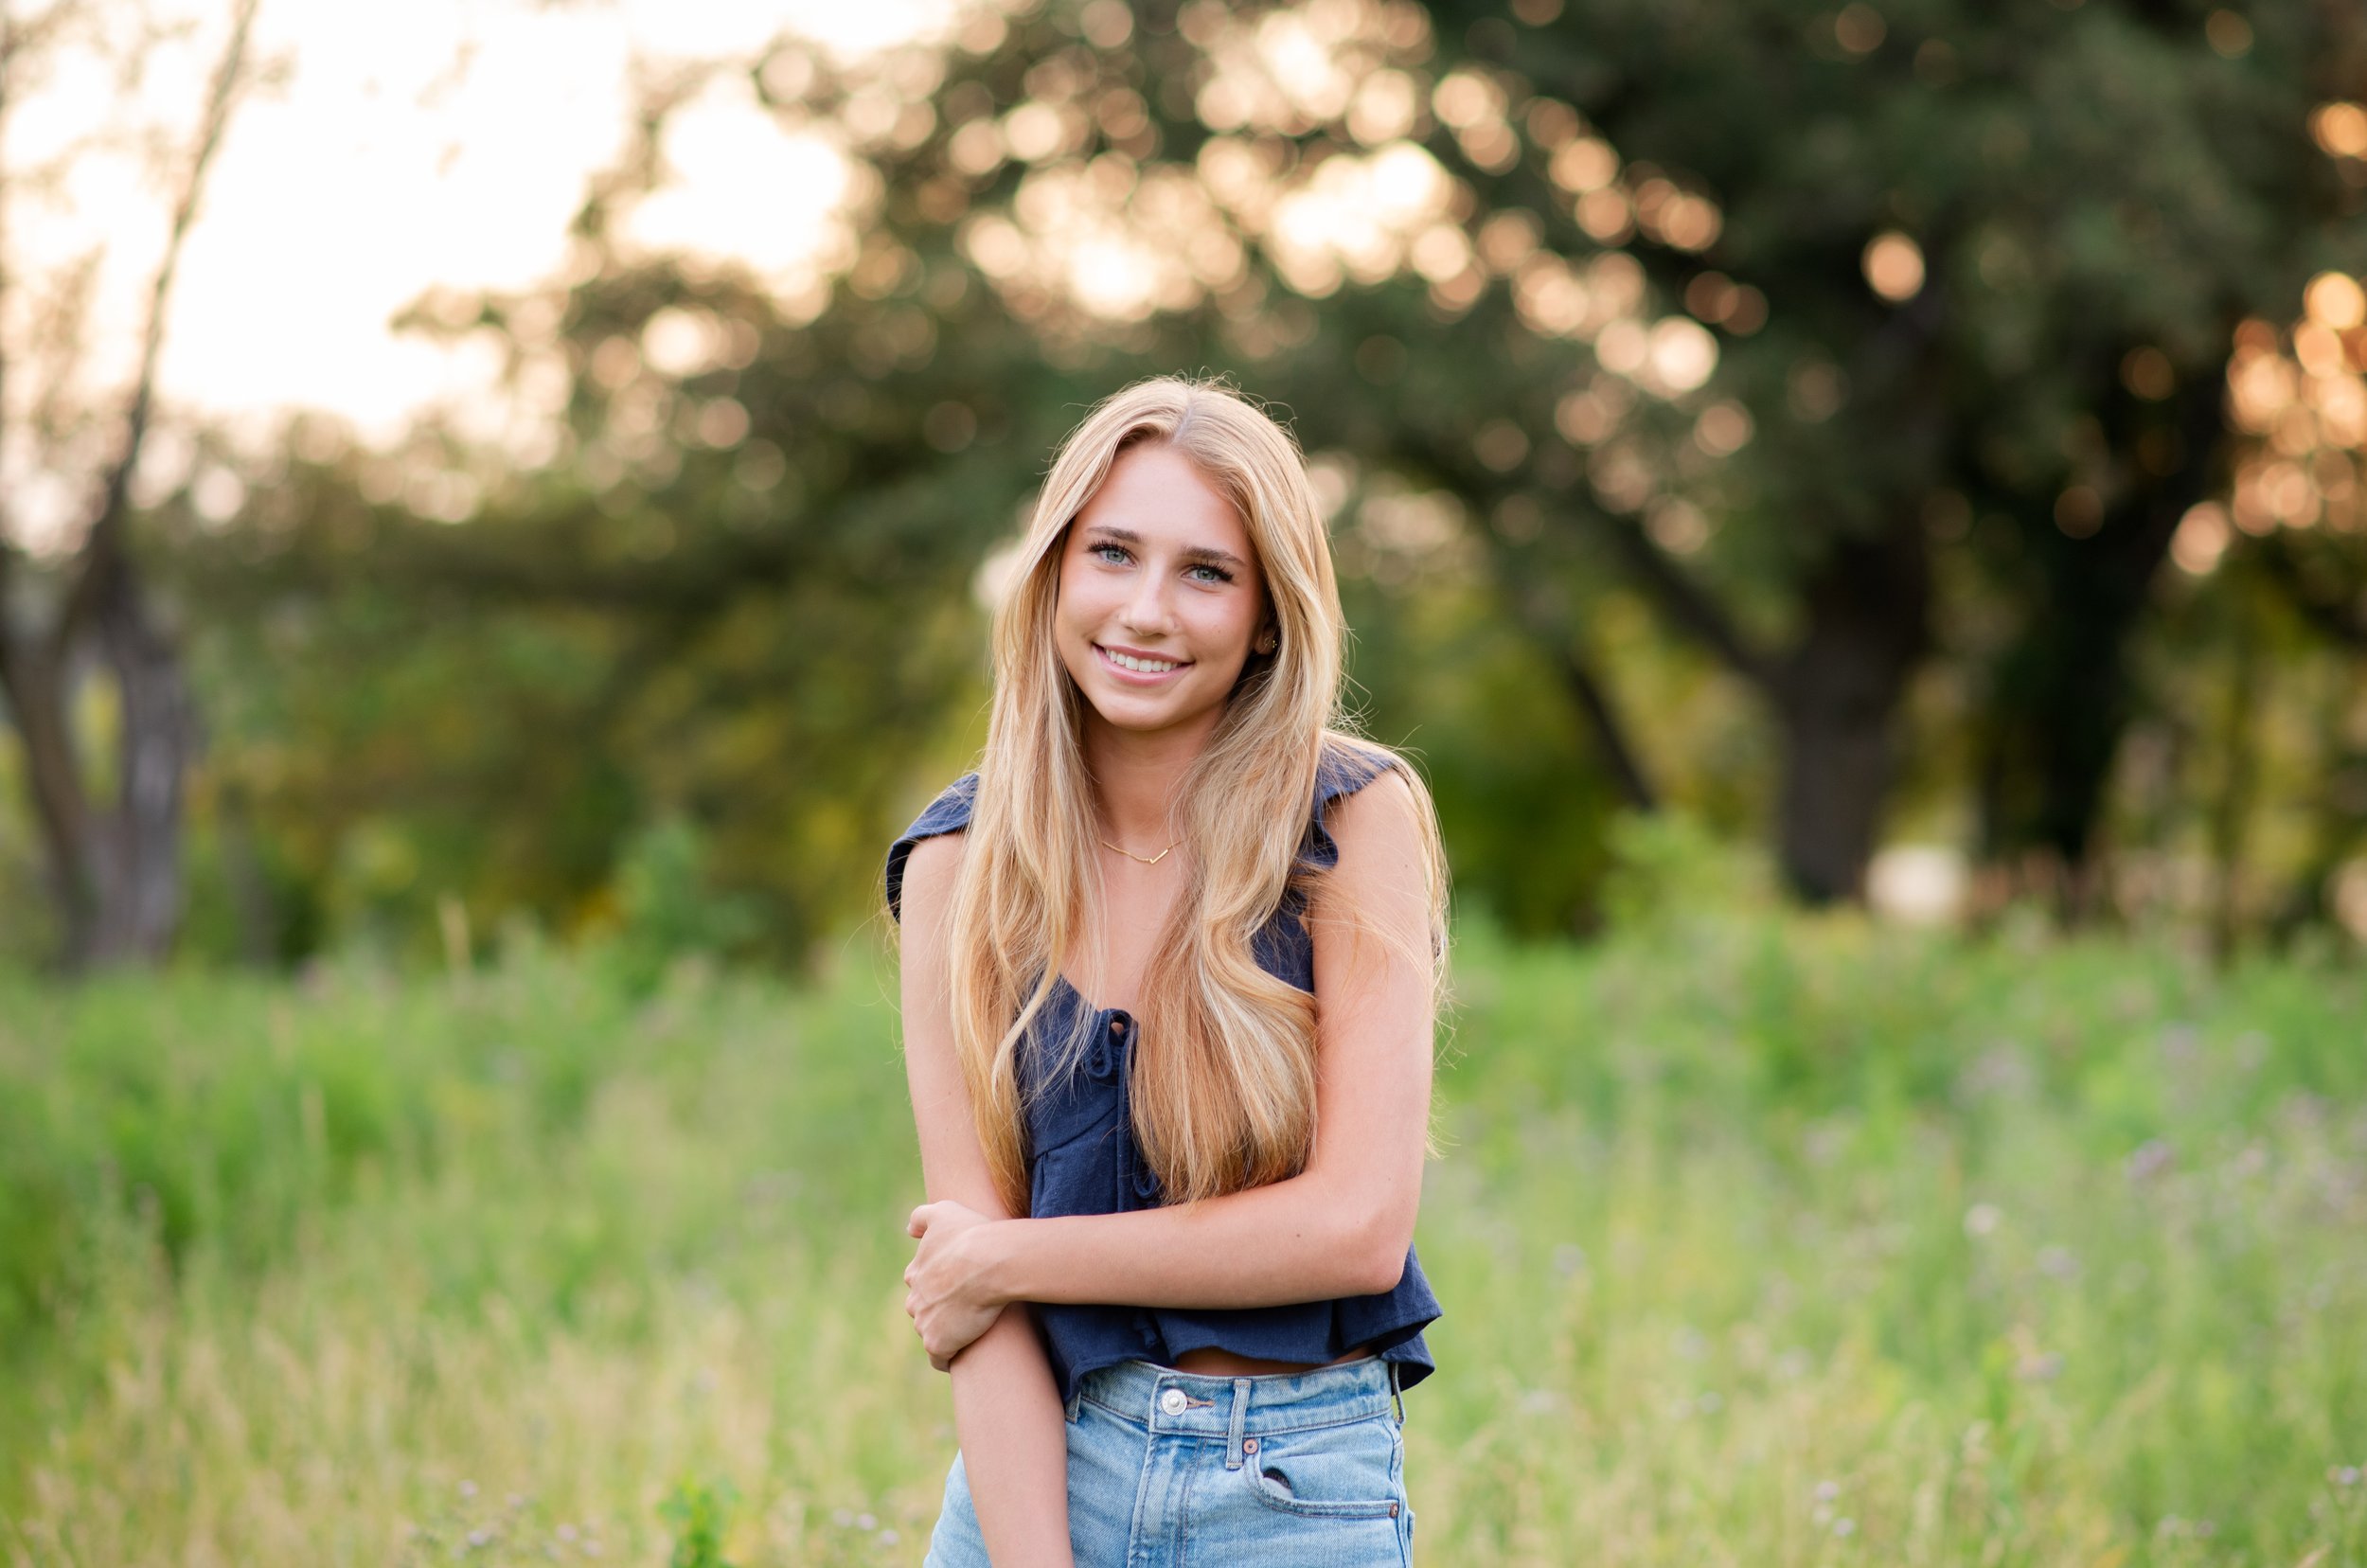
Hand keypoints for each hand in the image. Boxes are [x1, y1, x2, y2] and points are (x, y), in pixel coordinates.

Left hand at [904, 1200, 1007, 1369]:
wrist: (989, 1262)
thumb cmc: (971, 1235)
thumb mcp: (944, 1212)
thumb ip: (922, 1217)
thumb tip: (908, 1230)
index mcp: (916, 1272)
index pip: (920, 1282)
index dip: (938, 1283)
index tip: (955, 1285)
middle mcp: (915, 1298)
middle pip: (923, 1309)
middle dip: (937, 1310)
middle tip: (965, 1309)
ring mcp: (924, 1323)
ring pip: (930, 1333)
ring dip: (945, 1333)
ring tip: (969, 1331)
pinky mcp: (938, 1343)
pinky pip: (938, 1358)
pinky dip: (947, 1358)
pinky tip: (961, 1354)